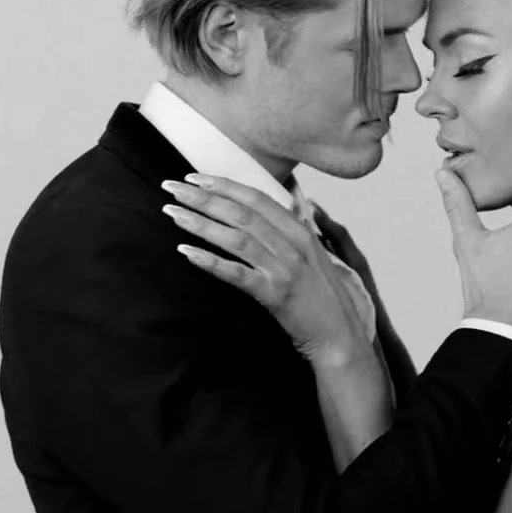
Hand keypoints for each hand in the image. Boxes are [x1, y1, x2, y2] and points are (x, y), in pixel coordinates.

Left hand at [161, 175, 368, 364]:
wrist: (339, 336)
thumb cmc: (324, 299)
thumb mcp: (316, 256)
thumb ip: (298, 229)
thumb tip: (291, 203)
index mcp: (301, 232)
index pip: (257, 198)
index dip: (224, 185)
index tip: (195, 176)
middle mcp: (293, 245)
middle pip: (242, 214)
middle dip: (203, 198)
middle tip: (172, 187)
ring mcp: (284, 269)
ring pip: (236, 238)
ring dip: (201, 223)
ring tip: (173, 213)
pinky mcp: (275, 295)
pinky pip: (237, 274)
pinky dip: (211, 261)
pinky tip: (187, 252)